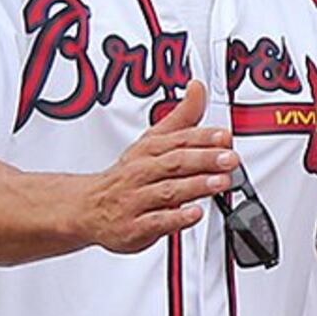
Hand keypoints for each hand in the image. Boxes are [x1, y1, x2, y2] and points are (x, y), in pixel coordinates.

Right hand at [70, 78, 232, 252]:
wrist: (86, 208)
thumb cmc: (127, 175)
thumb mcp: (152, 142)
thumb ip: (182, 118)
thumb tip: (198, 88)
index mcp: (148, 150)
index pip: (177, 139)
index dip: (202, 137)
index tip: (224, 136)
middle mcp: (141, 172)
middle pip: (174, 162)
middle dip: (204, 160)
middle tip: (230, 159)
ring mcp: (136, 200)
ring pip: (168, 191)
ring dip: (196, 186)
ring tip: (220, 182)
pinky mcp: (134, 227)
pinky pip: (156, 222)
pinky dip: (176, 218)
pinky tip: (194, 213)